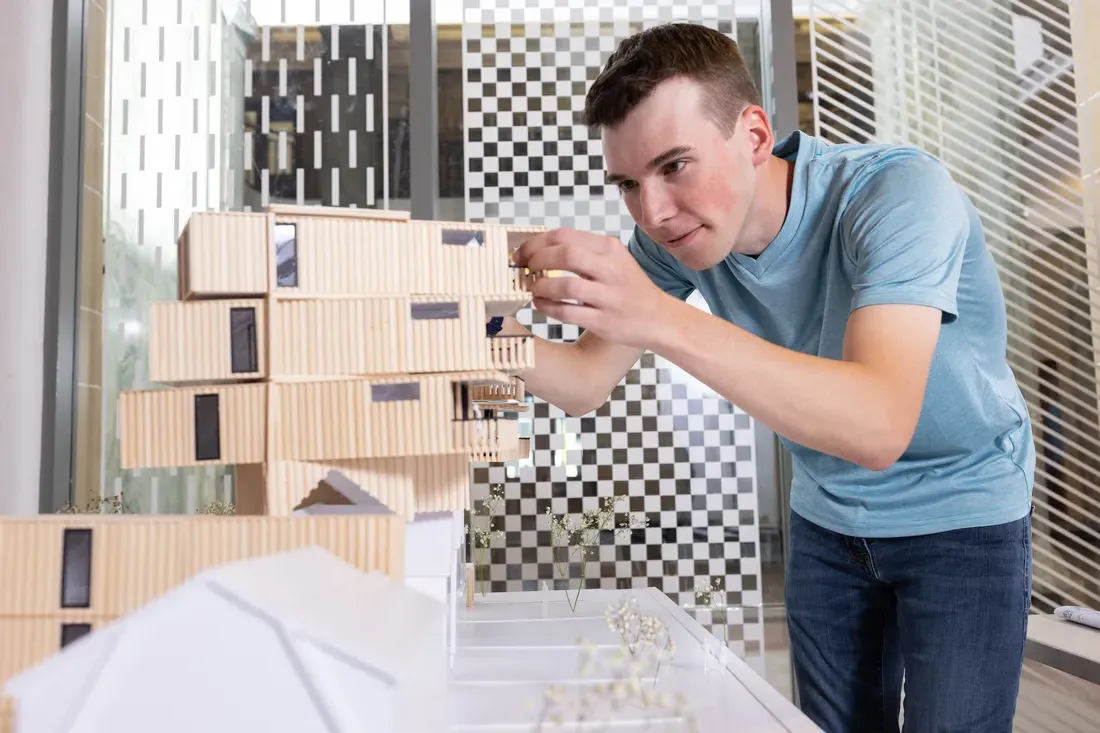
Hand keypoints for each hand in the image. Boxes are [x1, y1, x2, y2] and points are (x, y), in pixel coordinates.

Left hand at [512, 228, 674, 349]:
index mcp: (609, 248)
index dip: (535, 243)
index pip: (564, 235)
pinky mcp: (604, 321)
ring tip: (534, 289)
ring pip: (565, 285)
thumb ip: (582, 251)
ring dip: (541, 287)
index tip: (521, 254)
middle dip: (537, 261)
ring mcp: (609, 296)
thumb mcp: (612, 259)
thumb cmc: (628, 288)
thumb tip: (539, 249)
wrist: (658, 318)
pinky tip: (542, 305)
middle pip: (565, 254)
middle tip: (526, 271)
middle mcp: (611, 269)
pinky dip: (548, 308)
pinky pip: (567, 312)